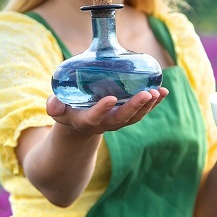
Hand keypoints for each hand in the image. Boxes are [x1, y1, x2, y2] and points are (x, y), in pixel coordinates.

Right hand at [46, 87, 168, 134]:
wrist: (79, 123)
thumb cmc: (67, 110)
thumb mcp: (57, 108)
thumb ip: (54, 106)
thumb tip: (52, 106)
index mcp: (86, 120)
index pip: (94, 117)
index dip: (102, 110)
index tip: (111, 99)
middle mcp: (104, 124)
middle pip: (121, 118)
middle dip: (135, 107)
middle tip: (147, 94)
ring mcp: (117, 121)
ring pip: (135, 117)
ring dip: (148, 105)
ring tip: (158, 92)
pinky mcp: (127, 116)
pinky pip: (142, 112)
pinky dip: (154, 103)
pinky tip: (164, 92)